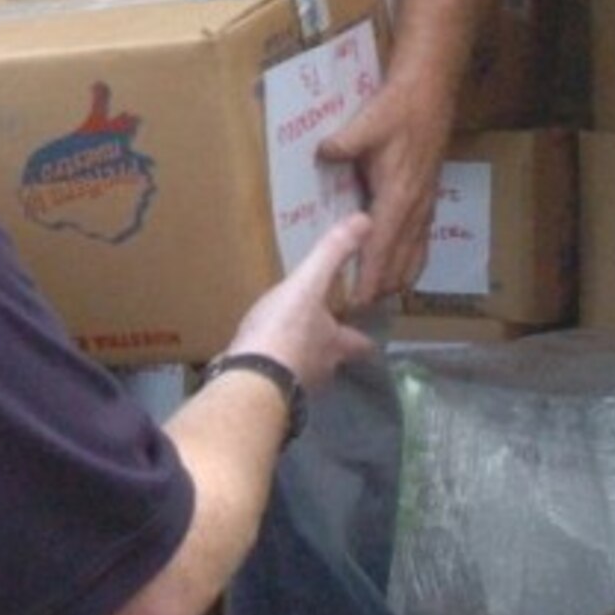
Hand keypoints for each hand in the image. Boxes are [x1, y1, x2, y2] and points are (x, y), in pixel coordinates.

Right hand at [224, 210, 375, 395]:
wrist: (248, 379)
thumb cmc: (284, 330)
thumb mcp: (308, 284)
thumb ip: (333, 254)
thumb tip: (366, 220)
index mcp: (336, 346)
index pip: (362, 345)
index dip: (364, 337)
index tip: (366, 333)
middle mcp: (321, 371)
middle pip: (332, 361)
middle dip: (327, 349)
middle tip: (319, 333)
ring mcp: (293, 387)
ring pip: (303, 372)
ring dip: (297, 360)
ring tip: (285, 344)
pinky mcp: (264, 394)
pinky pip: (271, 379)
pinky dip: (268, 369)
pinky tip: (255, 359)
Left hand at [315, 66, 451, 300]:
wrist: (430, 94)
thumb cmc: (397, 109)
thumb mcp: (366, 123)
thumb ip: (343, 143)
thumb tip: (321, 155)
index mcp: (397, 196)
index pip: (381, 249)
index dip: (369, 279)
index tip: (356, 303)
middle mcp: (414, 209)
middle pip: (399, 264)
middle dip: (379, 288)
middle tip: (355, 309)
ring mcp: (425, 207)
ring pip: (414, 258)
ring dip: (395, 280)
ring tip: (374, 298)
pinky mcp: (428, 201)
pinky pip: (421, 244)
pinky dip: (409, 264)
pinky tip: (398, 270)